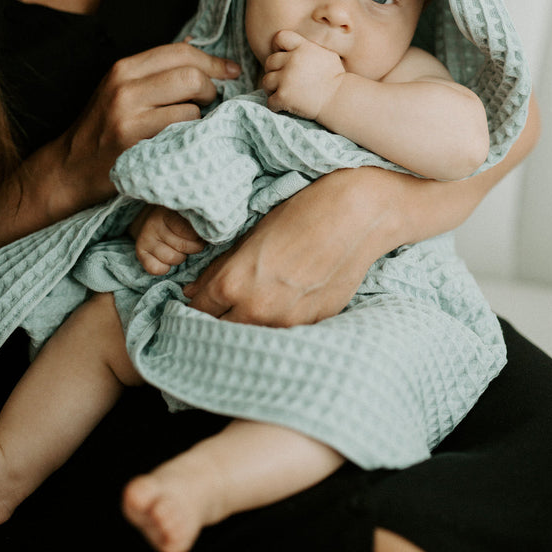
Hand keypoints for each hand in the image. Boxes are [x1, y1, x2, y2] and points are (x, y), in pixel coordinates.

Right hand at [58, 42, 239, 207]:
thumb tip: (196, 43)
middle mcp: (124, 86)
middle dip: (211, 88)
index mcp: (124, 68)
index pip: (181, 51)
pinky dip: (191, 135)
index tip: (230, 72)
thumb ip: (155, 71)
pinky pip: (182, 131)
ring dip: (201, 116)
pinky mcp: (135, 141)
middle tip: (209, 102)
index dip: (212, 61)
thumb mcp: (122, 89)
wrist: (70, 168)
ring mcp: (128, 114)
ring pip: (192, 105)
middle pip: (191, 74)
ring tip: (191, 125)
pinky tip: (182, 141)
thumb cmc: (104, 128)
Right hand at [130, 204, 204, 274]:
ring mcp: (146, 237)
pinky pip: (156, 269)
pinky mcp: (140, 251)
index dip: (199, 238)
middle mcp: (154, 223)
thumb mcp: (188, 214)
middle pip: (183, 247)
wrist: (153, 217)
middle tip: (192, 243)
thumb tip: (214, 233)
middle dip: (192, 248)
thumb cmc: (179, 217)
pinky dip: (165, 268)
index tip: (201, 235)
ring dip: (180, 257)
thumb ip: (198, 221)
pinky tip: (168, 259)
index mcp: (169, 211)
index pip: (189, 232)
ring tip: (180, 249)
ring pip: (172, 258)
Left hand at [182, 167, 408, 324]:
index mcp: (233, 282)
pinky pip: (284, 334)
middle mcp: (256, 309)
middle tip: (218, 311)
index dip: (194, 305)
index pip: (198, 310)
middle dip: (216, 321)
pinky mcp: (314, 324)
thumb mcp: (253, 234)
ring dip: (246, 328)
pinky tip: (280, 310)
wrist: (356, 215)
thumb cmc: (302, 213)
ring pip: (252, 337)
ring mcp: (287, 322)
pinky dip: (276, 326)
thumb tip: (196, 290)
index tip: (196, 303)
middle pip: (220, 331)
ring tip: (249, 312)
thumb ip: (223, 267)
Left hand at [262, 30, 343, 119]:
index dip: (278, 47)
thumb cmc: (336, 78)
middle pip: (269, 62)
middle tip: (284, 80)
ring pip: (266, 81)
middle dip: (275, 71)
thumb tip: (299, 47)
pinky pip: (270, 100)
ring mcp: (286, 79)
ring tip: (284, 93)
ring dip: (272, 88)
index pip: (280, 37)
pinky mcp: (283, 96)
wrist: (340, 99)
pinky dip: (276, 105)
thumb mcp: (327, 55)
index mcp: (303, 48)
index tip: (284, 57)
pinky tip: (285, 106)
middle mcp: (292, 60)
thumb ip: (310, 48)